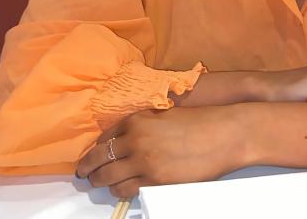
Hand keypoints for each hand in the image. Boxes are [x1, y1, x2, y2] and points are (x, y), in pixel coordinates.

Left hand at [75, 105, 244, 197]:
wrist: (224, 133)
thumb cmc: (200, 122)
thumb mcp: (166, 115)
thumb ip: (144, 125)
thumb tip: (127, 139)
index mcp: (138, 119)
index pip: (105, 137)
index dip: (96, 148)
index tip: (92, 154)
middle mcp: (135, 139)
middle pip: (99, 158)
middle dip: (88, 167)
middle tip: (83, 173)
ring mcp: (144, 161)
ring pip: (107, 178)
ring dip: (101, 181)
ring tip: (99, 183)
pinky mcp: (155, 180)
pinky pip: (126, 190)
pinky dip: (120, 191)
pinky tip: (120, 189)